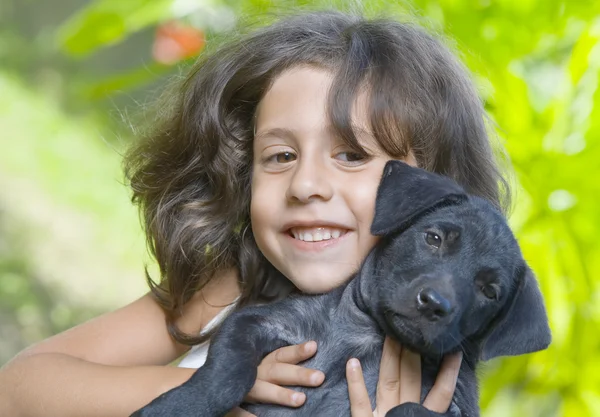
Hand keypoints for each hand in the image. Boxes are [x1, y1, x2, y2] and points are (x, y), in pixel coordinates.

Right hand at [226, 341, 324, 415]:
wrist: (209, 386)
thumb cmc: (242, 377)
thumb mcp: (259, 367)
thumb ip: (277, 366)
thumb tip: (309, 356)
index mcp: (260, 363)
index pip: (280, 355)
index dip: (296, 351)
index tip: (314, 346)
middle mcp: (252, 374)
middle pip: (276, 371)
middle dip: (298, 374)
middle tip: (319, 377)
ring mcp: (240, 389)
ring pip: (261, 390)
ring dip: (280, 395)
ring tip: (301, 400)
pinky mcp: (229, 404)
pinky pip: (238, 411)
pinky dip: (248, 416)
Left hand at [347, 337, 461, 416]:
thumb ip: (433, 412)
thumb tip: (443, 401)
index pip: (440, 394)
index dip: (447, 373)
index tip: (453, 352)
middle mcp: (405, 416)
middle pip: (411, 379)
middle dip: (412, 353)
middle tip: (412, 328)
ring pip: (389, 382)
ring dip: (390, 359)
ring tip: (391, 335)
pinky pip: (360, 402)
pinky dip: (355, 383)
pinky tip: (351, 363)